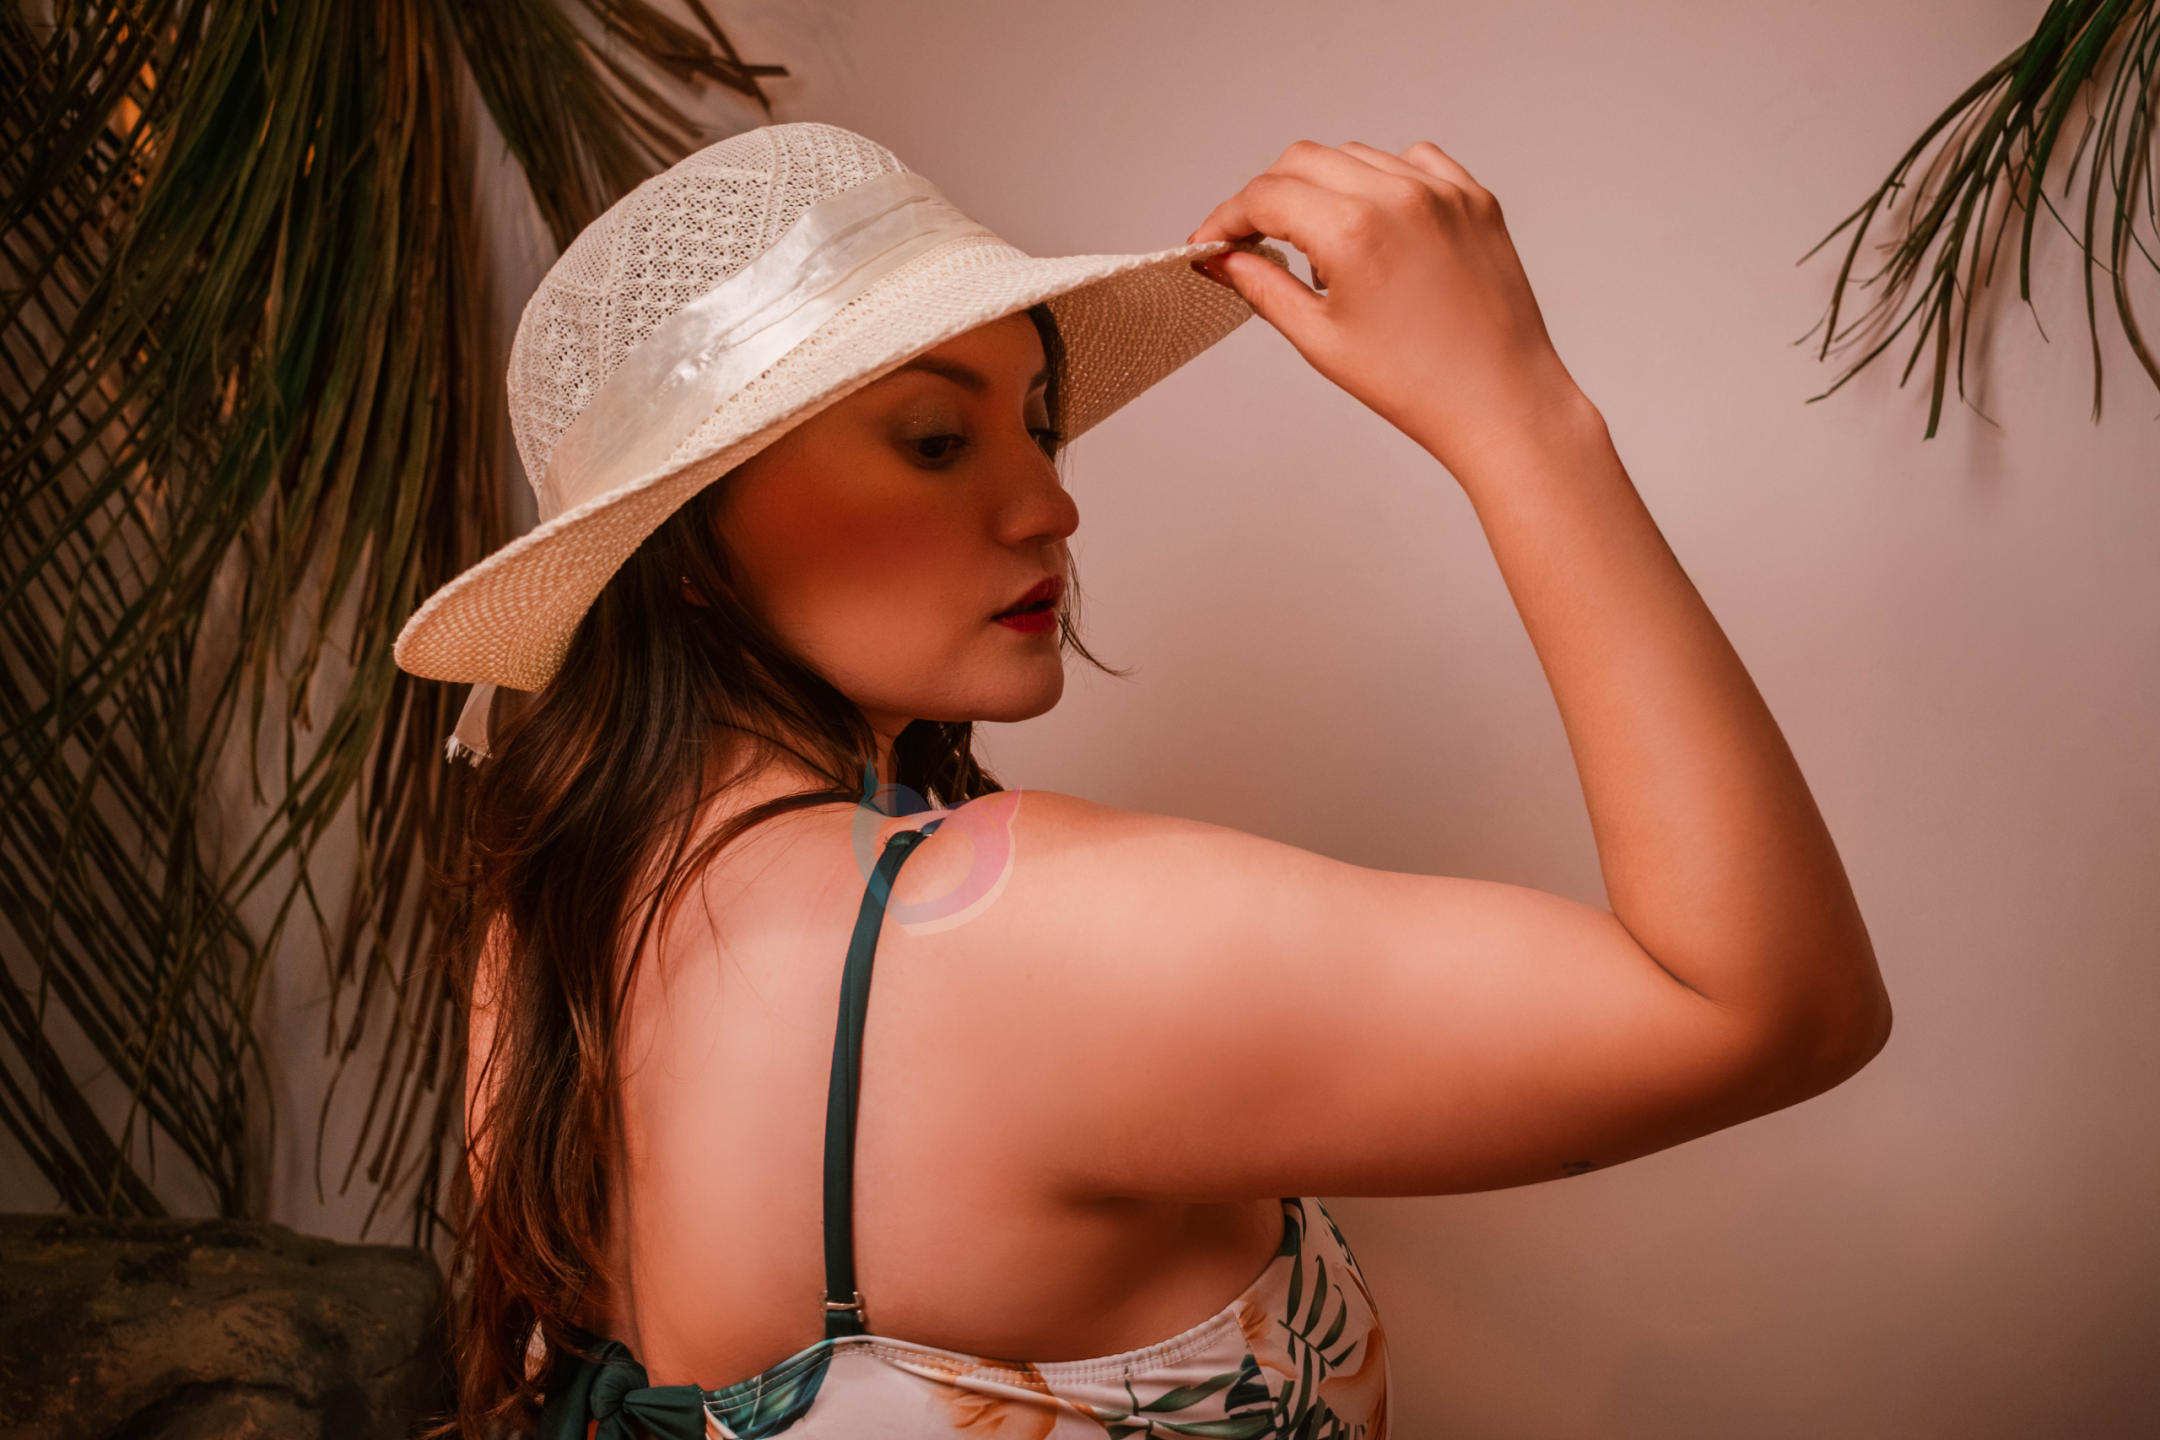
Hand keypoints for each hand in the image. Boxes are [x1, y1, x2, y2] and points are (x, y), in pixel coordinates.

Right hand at [1188, 139, 1588, 477]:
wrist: (1501, 401)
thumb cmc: (1416, 384)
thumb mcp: (1321, 340)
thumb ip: (1263, 288)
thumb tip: (1223, 261)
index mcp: (1353, 231)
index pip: (1266, 196)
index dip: (1227, 217)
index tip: (1213, 241)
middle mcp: (1399, 195)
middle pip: (1303, 160)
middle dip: (1268, 196)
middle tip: (1254, 240)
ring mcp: (1443, 192)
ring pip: (1355, 156)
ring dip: (1323, 188)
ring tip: (1325, 250)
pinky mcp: (1475, 198)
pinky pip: (1413, 161)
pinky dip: (1381, 181)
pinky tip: (1376, 226)